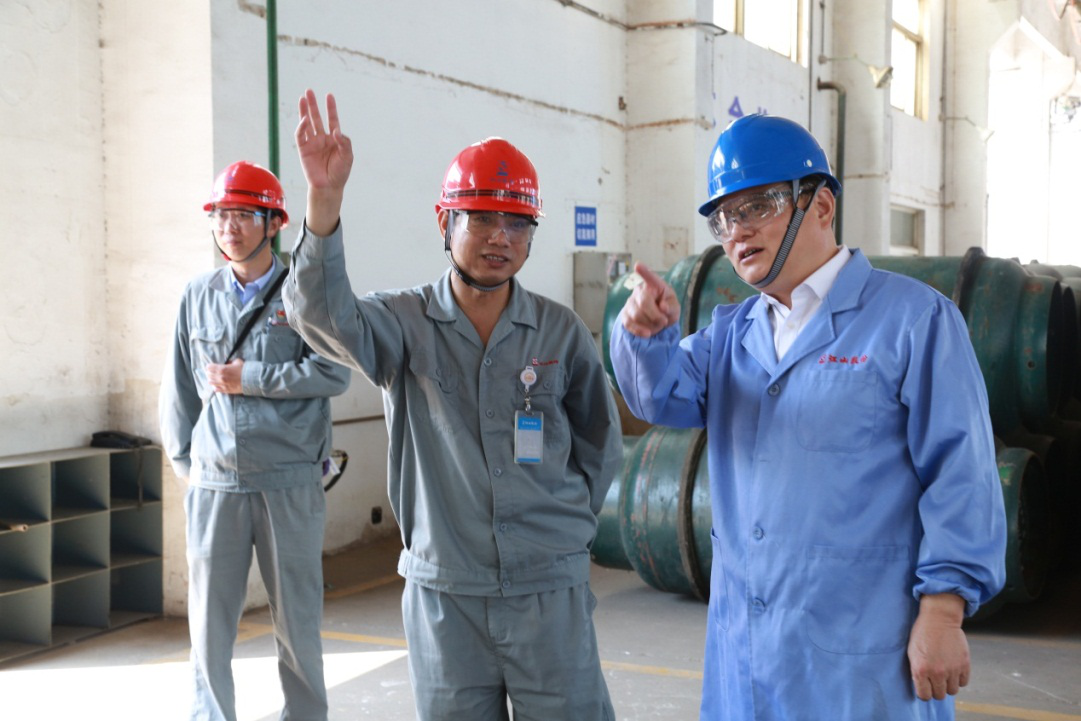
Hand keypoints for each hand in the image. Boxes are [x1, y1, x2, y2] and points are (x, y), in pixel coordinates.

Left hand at [206, 359, 244, 394]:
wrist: (251, 380)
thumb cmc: (244, 370)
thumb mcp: (237, 362)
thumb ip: (229, 362)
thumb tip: (226, 363)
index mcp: (222, 369)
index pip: (209, 367)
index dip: (209, 366)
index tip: (210, 366)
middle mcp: (220, 377)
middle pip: (209, 374)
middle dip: (209, 373)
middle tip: (210, 372)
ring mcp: (222, 384)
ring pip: (211, 382)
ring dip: (211, 380)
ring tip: (213, 379)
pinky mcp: (225, 390)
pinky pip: (216, 389)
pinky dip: (215, 387)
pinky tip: (217, 385)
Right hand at [296, 89, 353, 234]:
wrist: (329, 187)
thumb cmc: (340, 173)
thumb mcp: (347, 156)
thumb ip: (344, 142)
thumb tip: (336, 131)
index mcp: (334, 139)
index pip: (332, 120)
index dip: (331, 108)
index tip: (329, 95)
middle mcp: (322, 138)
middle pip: (317, 118)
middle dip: (313, 105)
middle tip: (309, 91)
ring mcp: (312, 143)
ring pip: (307, 123)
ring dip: (304, 111)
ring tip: (303, 98)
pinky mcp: (303, 149)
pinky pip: (301, 135)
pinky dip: (301, 127)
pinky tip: (304, 119)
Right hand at [621, 262, 680, 337]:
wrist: (657, 321)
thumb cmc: (667, 309)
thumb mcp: (675, 308)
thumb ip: (671, 307)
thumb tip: (663, 307)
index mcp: (654, 285)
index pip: (649, 277)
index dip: (644, 271)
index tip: (638, 265)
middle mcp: (639, 291)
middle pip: (644, 303)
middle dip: (655, 316)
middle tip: (664, 321)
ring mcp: (630, 303)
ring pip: (636, 315)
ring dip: (650, 324)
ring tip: (657, 326)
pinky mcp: (625, 315)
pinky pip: (629, 324)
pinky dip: (639, 330)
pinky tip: (647, 333)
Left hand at [907, 593, 969, 700]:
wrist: (938, 619)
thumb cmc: (922, 634)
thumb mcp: (912, 653)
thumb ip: (917, 672)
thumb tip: (922, 687)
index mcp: (920, 670)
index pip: (924, 696)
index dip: (924, 692)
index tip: (924, 687)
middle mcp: (937, 672)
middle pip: (939, 695)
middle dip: (936, 689)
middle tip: (934, 680)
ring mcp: (952, 669)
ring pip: (952, 691)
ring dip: (948, 685)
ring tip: (944, 674)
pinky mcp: (964, 664)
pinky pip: (963, 682)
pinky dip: (959, 679)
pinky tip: (953, 670)